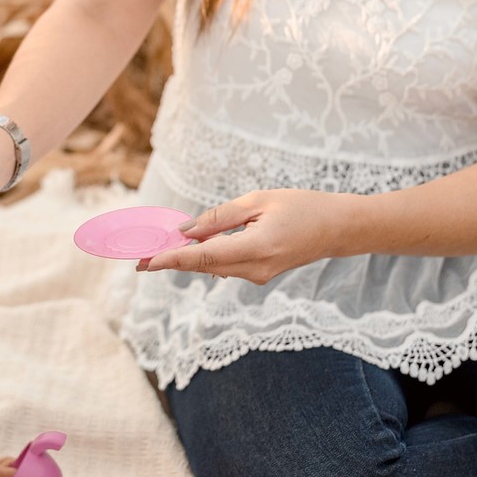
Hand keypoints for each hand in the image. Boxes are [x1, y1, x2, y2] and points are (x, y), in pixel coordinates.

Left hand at [138, 189, 360, 282]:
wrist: (338, 228)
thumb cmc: (302, 206)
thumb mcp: (259, 201)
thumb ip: (219, 217)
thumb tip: (185, 231)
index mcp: (256, 247)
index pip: (204, 257)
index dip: (171, 259)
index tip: (146, 261)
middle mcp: (255, 269)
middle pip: (203, 266)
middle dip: (171, 261)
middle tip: (138, 258)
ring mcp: (259, 276)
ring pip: (213, 267)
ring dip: (187, 259)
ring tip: (157, 250)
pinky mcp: (260, 275)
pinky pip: (226, 266)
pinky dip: (207, 258)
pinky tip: (191, 249)